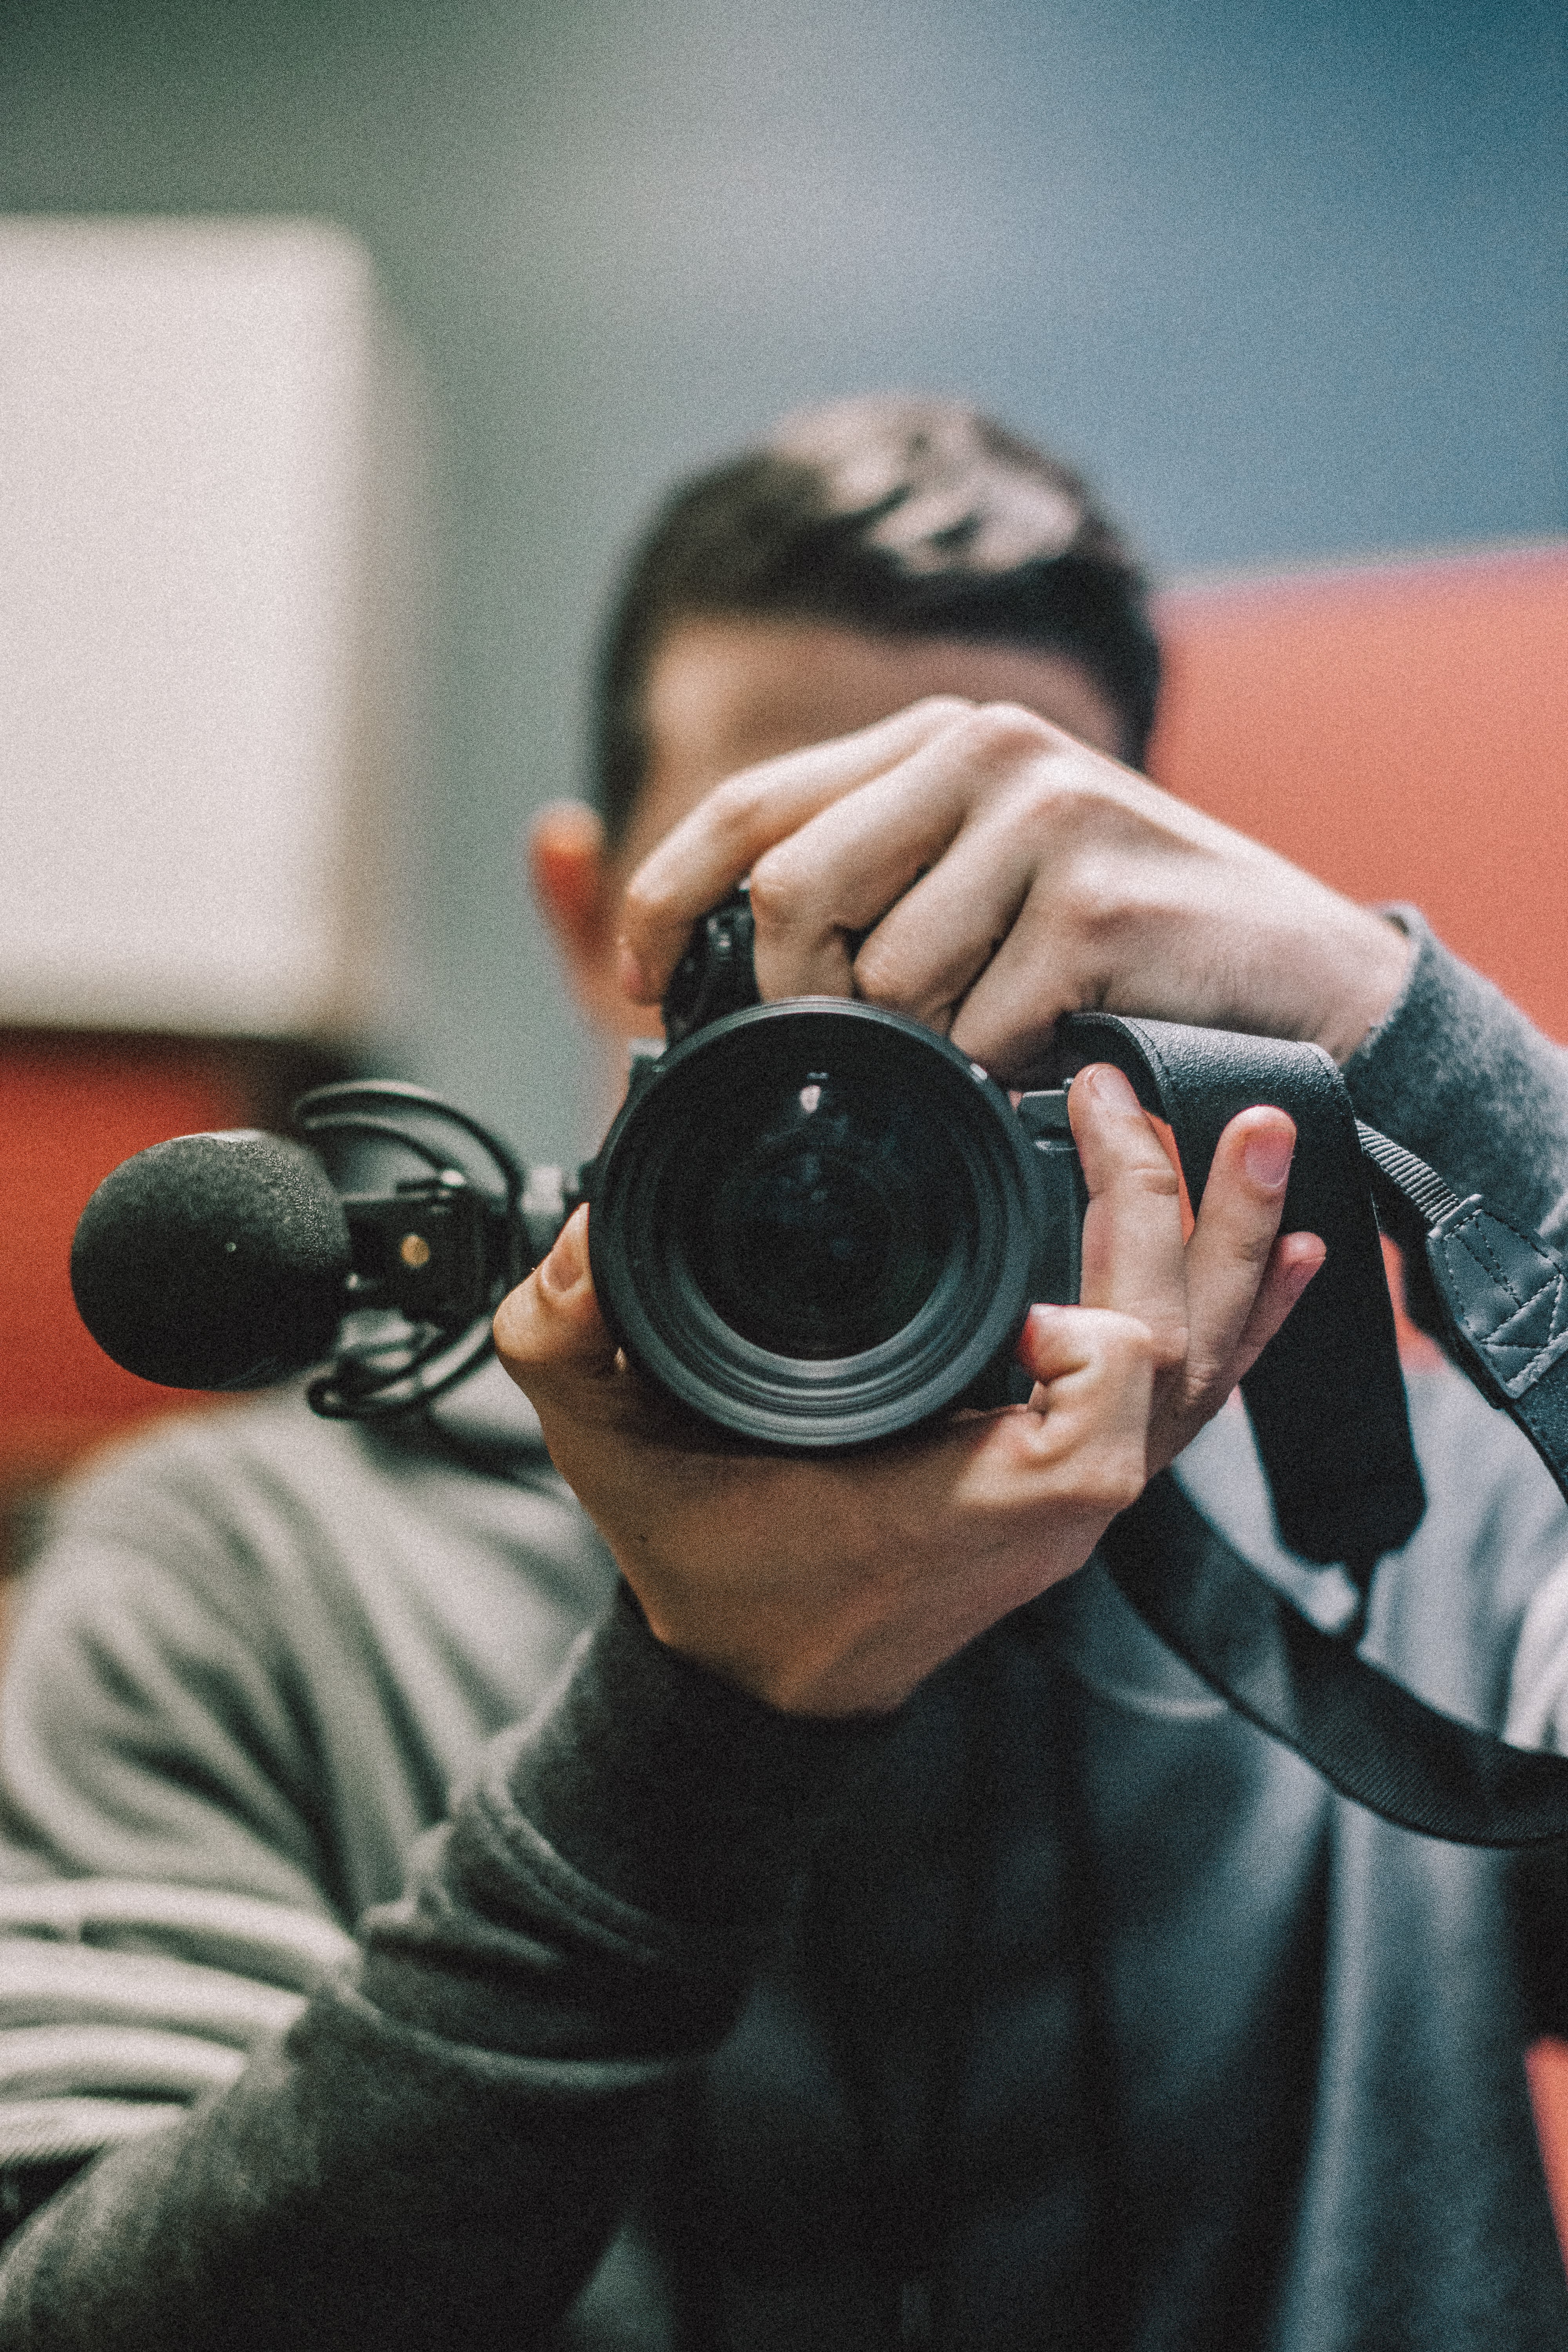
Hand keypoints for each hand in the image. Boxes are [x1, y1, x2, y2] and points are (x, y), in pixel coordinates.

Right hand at [494, 1064, 1322, 1717]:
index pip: (1098, 1405)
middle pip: (1172, 1352)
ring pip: (1203, 1366)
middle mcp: (1051, 1498)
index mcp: (965, 1496)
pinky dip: (1250, 1324)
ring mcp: (1082, 1497)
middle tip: (1117, 1096)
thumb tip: (582, 1234)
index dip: (1089, 1327)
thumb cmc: (710, 1569)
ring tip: (1258, 1131)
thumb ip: (569, 1339)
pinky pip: (1195, 1399)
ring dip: (1231, 1245)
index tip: (1025, 1286)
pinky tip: (1289, 1253)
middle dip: (1166, 1215)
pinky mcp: (1082, 1485)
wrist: (759, 1684)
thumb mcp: (611, 1455)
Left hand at [615, 700, 1409, 1080]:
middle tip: (834, 1050)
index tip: (643, 978)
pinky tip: (1053, 1046)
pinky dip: (997, 1069)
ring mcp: (1046, 818)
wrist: (1300, 973)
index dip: (667, 898)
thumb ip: (872, 887)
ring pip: (887, 976)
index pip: (748, 805)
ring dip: (921, 1043)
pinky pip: (978, 1029)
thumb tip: (720, 957)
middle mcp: (983, 751)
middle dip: (793, 995)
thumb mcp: (985, 880)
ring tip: (993, 1032)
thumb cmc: (1122, 943)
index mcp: (935, 739)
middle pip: (794, 889)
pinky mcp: (1095, 905)